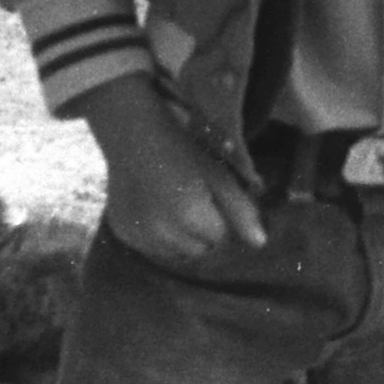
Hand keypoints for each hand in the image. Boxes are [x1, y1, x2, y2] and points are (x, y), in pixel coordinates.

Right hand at [70, 75, 266, 264]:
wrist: (130, 130)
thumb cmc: (181, 146)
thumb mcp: (217, 172)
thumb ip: (241, 209)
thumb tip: (260, 244)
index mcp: (190, 214)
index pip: (221, 237)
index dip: (220, 216)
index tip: (210, 194)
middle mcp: (162, 232)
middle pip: (200, 250)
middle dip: (202, 231)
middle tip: (191, 195)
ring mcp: (139, 236)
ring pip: (176, 253)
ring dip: (181, 237)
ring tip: (173, 202)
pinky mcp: (123, 234)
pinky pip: (152, 248)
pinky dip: (158, 236)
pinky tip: (154, 208)